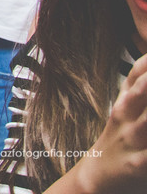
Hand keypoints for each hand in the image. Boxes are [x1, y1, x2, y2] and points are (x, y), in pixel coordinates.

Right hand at [73, 53, 146, 192]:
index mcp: (125, 103)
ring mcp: (130, 142)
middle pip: (140, 92)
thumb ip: (138, 84)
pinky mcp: (136, 167)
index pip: (138, 74)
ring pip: (145, 125)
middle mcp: (126, 118)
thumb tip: (146, 60)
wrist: (97, 180)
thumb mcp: (126, 108)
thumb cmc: (121, 139)